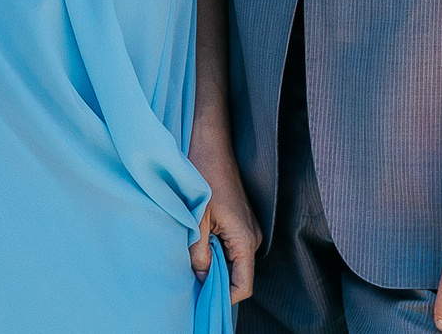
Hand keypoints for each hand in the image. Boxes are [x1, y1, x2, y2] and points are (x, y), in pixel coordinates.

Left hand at [188, 124, 259, 301]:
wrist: (210, 143)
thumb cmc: (203, 175)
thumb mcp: (196, 219)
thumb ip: (198, 253)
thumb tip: (200, 277)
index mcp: (244, 239)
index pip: (244, 285)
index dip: (224, 297)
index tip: (202, 297)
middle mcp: (252, 237)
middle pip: (239, 276)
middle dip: (216, 282)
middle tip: (190, 281)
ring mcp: (248, 229)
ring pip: (233, 262)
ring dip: (214, 266)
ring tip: (191, 262)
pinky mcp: (240, 221)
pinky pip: (231, 248)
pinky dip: (215, 252)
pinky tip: (197, 245)